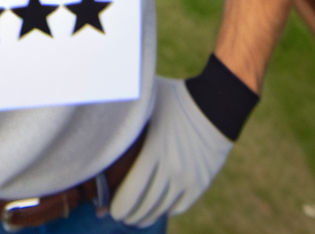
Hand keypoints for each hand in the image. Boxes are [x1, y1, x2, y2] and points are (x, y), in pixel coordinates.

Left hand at [109, 76, 232, 225]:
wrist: (217, 104)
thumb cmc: (175, 97)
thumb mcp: (148, 96)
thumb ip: (126, 104)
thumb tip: (97, 98)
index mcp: (155, 149)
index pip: (132, 190)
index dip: (118, 205)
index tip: (107, 209)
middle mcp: (173, 168)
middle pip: (146, 205)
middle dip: (129, 215)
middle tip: (116, 215)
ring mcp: (189, 178)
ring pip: (162, 209)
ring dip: (146, 217)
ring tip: (133, 218)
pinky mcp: (201, 183)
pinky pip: (179, 206)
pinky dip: (164, 210)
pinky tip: (154, 210)